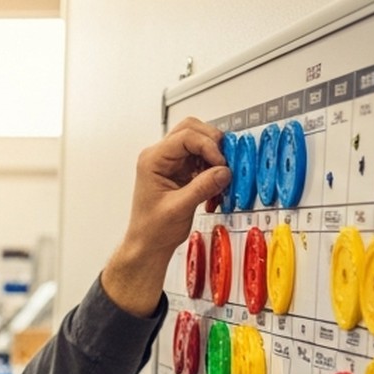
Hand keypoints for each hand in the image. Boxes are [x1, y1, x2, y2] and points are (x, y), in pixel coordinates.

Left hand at [102, 117, 230, 312]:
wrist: (148, 244)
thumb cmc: (153, 229)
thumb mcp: (179, 208)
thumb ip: (202, 187)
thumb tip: (224, 171)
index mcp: (152, 160)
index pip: (185, 136)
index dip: (208, 146)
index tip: (221, 164)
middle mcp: (160, 157)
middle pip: (192, 129)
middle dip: (212, 143)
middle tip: (224, 163)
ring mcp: (171, 163)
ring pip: (199, 141)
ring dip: (214, 156)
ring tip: (220, 177)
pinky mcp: (181, 171)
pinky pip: (202, 158)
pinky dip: (212, 167)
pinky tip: (215, 184)